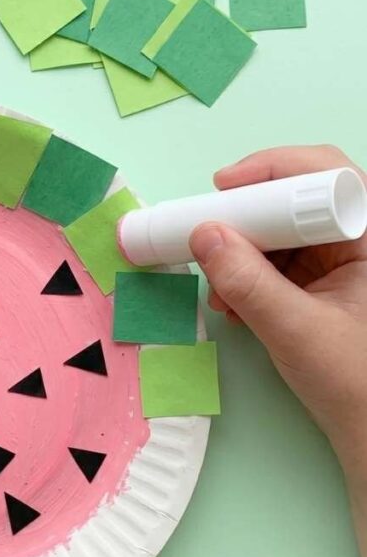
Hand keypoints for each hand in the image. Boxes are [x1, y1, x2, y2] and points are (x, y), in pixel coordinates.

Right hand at [189, 146, 366, 501]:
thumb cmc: (355, 384)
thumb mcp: (296, 330)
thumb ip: (248, 283)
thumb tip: (205, 235)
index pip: (327, 175)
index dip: (272, 172)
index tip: (224, 188)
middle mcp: (359, 241)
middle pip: (298, 198)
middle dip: (247, 216)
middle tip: (207, 229)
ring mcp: (342, 262)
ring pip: (282, 230)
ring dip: (241, 251)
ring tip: (218, 285)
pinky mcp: (324, 283)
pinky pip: (278, 260)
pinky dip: (248, 274)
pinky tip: (230, 301)